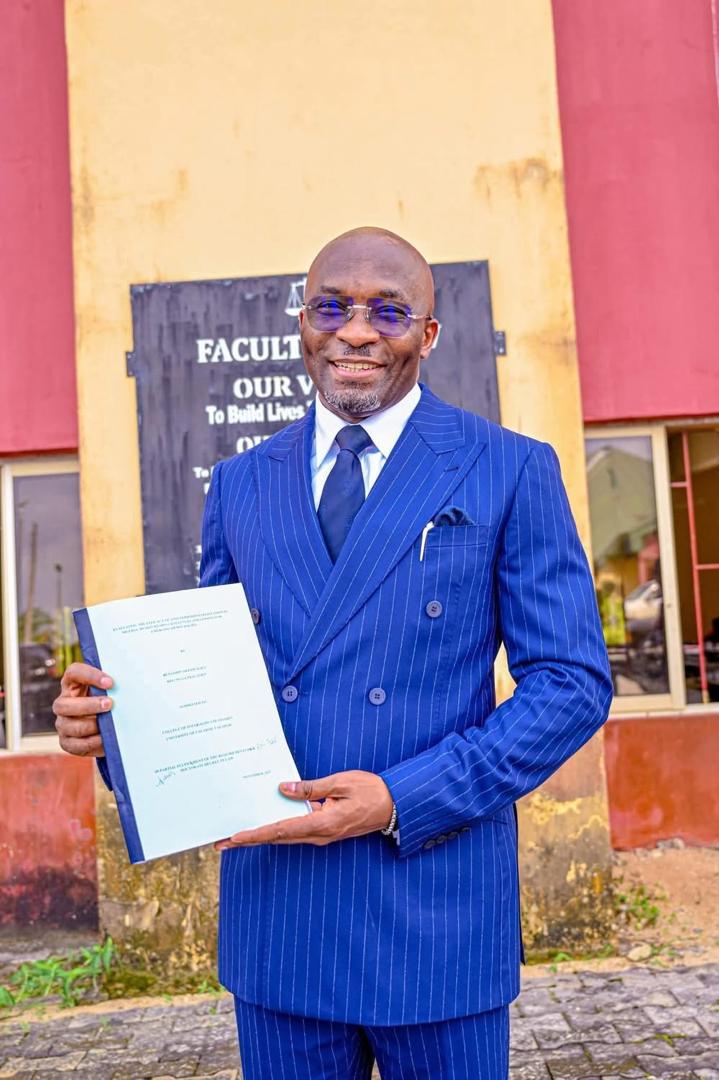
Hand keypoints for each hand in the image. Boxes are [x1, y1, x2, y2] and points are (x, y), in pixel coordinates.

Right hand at [52, 662, 113, 756]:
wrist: (107, 728)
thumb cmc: (109, 703)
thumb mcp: (110, 692)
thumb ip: (114, 687)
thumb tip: (133, 685)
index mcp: (72, 684)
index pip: (74, 672)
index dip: (90, 676)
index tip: (110, 682)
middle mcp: (63, 703)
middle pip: (64, 704)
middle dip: (88, 705)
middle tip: (110, 704)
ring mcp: (63, 723)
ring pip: (68, 725)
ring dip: (90, 725)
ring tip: (109, 725)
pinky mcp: (67, 742)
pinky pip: (75, 744)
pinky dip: (91, 742)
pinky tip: (104, 739)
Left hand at [214, 770, 393, 848]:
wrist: (394, 806)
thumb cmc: (370, 790)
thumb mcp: (340, 783)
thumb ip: (312, 788)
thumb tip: (283, 789)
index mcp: (323, 823)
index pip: (282, 830)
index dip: (256, 834)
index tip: (235, 837)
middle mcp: (319, 835)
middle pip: (277, 838)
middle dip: (248, 839)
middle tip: (220, 842)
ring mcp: (321, 835)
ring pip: (283, 837)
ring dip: (259, 836)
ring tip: (233, 836)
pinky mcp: (323, 830)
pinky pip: (295, 831)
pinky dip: (275, 829)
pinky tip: (263, 823)